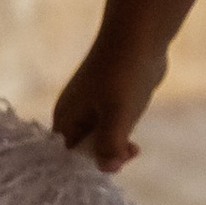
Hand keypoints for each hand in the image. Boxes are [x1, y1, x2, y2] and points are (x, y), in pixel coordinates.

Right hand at [52, 35, 165, 172]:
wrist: (140, 35)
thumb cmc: (124, 75)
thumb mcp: (117, 114)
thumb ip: (110, 144)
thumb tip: (108, 169)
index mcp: (65, 119)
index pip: (65, 158)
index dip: (86, 168)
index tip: (111, 166)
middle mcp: (74, 116)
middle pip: (84, 152)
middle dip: (106, 158)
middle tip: (130, 151)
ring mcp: (92, 109)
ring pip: (101, 142)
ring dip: (117, 148)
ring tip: (134, 147)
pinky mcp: (110, 103)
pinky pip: (112, 130)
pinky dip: (123, 137)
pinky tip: (135, 141)